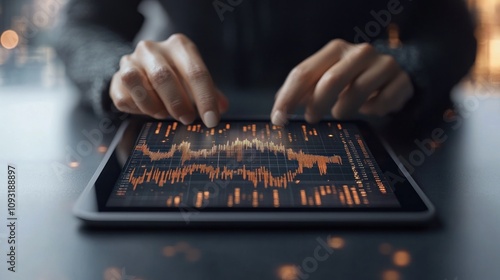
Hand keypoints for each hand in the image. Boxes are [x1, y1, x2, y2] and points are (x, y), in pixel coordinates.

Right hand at [110, 34, 227, 127]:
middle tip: (187, 119)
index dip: (205, 98)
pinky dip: (137, 110)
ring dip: (153, 105)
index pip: (195, 72)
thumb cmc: (178, 77)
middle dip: (178, 104)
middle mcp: (152, 48)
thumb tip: (221, 107)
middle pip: (163, 76)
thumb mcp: (196, 80)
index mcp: (178, 46)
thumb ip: (210, 93)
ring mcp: (130, 61)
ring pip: (136, 82)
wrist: (143, 69)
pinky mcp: (116, 78)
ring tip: (164, 114)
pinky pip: (124, 98)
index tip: (211, 120)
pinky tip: (147, 111)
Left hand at [271, 39, 413, 124]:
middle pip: (330, 80)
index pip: (304, 72)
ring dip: (344, 109)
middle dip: (316, 105)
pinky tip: (370, 109)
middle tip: (311, 119)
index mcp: (335, 49)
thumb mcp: (324, 79)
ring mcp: (383, 64)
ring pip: (357, 91)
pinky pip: (383, 102)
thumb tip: (278, 112)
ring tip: (339, 113)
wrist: (392, 75)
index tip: (278, 119)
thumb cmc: (350, 79)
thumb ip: (302, 92)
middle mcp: (360, 52)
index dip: (288, 97)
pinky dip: (373, 111)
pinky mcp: (401, 80)